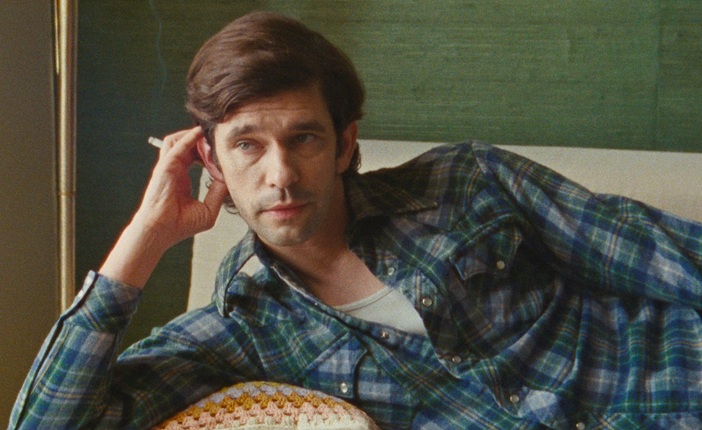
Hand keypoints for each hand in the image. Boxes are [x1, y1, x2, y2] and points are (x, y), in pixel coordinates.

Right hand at [135, 127, 226, 245]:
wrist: (160, 231)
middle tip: (219, 143)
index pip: (195, 156)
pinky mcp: (165, 166)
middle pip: (189, 145)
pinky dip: (189, 137)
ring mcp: (168, 167)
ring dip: (195, 136)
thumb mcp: (209, 209)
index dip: (209, 154)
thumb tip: (228, 177)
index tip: (223, 156)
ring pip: (179, 140)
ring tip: (211, 138)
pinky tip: (200, 133)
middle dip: (204, 142)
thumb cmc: (180, 225)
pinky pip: (177, 146)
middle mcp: (174, 169)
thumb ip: (219, 192)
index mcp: (182, 178)